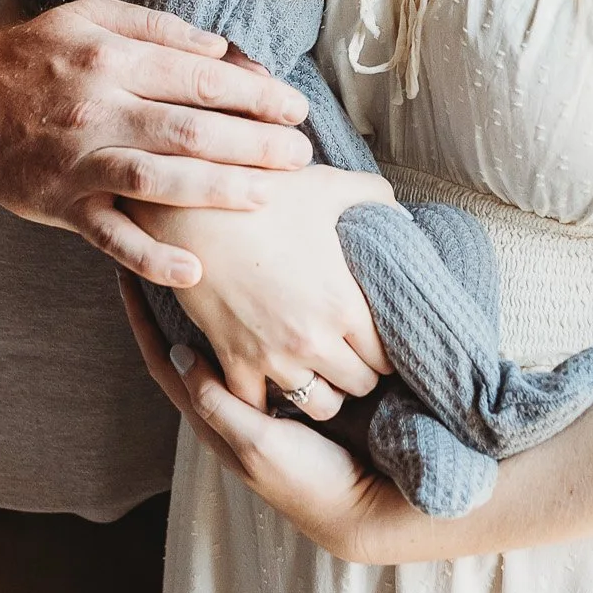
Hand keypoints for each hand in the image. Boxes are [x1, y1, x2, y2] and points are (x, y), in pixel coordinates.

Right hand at [0, 0, 311, 284]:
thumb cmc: (35, 54)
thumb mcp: (92, 17)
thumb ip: (159, 30)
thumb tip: (221, 50)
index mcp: (111, 59)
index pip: (199, 77)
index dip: (254, 93)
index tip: (294, 107)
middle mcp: (97, 108)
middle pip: (190, 128)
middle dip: (253, 142)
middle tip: (300, 155)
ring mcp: (78, 161)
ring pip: (158, 179)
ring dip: (218, 190)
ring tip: (266, 198)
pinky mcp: (60, 204)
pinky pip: (109, 236)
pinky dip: (148, 257)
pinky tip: (192, 271)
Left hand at [121, 283, 426, 563]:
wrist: (359, 503)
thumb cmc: (304, 480)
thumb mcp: (256, 443)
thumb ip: (217, 403)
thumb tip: (179, 351)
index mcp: (212, 417)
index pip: (163, 359)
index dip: (141, 320)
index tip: (126, 276)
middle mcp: (229, 401)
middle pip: (188, 342)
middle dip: (171, 303)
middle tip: (166, 254)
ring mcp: (260, 395)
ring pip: (226, 341)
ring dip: (210, 306)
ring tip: (204, 261)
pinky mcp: (292, 391)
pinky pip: (260, 348)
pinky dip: (250, 321)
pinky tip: (257, 293)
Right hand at [133, 162, 394, 409]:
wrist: (192, 214)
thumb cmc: (263, 198)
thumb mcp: (328, 186)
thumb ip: (375, 196)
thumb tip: (400, 210)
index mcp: (344, 305)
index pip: (386, 356)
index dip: (386, 349)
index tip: (377, 340)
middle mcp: (314, 341)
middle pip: (360, 385)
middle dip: (361, 372)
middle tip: (353, 356)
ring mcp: (272, 357)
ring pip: (318, 406)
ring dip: (324, 392)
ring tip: (321, 373)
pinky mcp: (235, 362)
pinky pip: (258, 405)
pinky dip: (267, 400)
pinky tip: (273, 384)